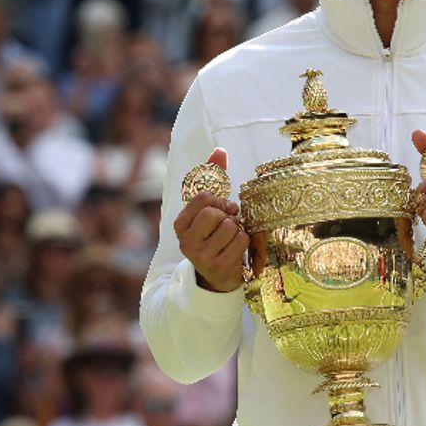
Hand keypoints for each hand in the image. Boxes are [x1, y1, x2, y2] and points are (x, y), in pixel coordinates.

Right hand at [173, 148, 249, 291]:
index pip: (204, 198)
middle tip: (228, 223)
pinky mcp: (218, 267)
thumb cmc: (214, 234)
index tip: (220, 208)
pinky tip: (237, 248)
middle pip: (215, 213)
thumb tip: (220, 151)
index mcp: (180, 224)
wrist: (217, 275)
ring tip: (232, 236)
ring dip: (238, 229)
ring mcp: (200, 257)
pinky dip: (245, 241)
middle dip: (228, 215)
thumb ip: (212, 177)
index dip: (218, 200)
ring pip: (230, 226)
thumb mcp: (210, 207)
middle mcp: (185, 241)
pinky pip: (241, 240)